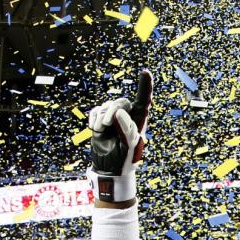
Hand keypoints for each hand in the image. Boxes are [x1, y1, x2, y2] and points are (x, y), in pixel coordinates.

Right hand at [87, 70, 151, 202]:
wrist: (108, 167)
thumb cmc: (124, 159)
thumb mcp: (128, 145)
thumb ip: (126, 129)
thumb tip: (118, 113)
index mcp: (138, 121)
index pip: (143, 100)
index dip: (145, 86)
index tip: (145, 72)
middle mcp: (127, 116)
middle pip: (121, 102)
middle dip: (112, 110)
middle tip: (107, 124)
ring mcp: (113, 117)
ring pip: (107, 106)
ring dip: (101, 118)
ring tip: (101, 131)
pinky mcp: (101, 119)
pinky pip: (96, 110)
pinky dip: (94, 117)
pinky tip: (94, 127)